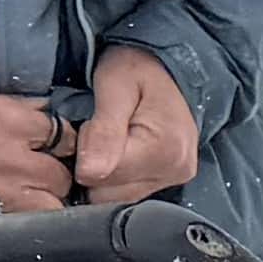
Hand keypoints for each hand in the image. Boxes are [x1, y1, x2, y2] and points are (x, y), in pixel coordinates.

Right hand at [0, 79, 75, 212]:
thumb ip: (16, 106)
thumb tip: (43, 109)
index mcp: (16, 123)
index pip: (64, 136)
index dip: (64, 142)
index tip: (59, 146)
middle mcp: (18, 159)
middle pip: (62, 176)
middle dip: (58, 175)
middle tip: (47, 173)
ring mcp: (5, 190)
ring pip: (51, 206)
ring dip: (46, 201)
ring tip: (35, 197)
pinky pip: (21, 222)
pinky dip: (22, 217)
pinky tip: (15, 210)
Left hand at [75, 45, 199, 203]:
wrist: (166, 65)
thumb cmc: (137, 67)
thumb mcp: (114, 85)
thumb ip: (104, 130)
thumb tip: (90, 172)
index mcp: (166, 150)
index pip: (103, 176)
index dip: (86, 150)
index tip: (91, 122)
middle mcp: (176, 171)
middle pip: (110, 192)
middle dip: (94, 163)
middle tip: (100, 127)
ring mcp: (175, 178)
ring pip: (117, 197)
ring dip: (105, 170)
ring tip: (111, 136)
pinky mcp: (170, 180)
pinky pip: (129, 192)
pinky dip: (117, 175)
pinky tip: (119, 149)